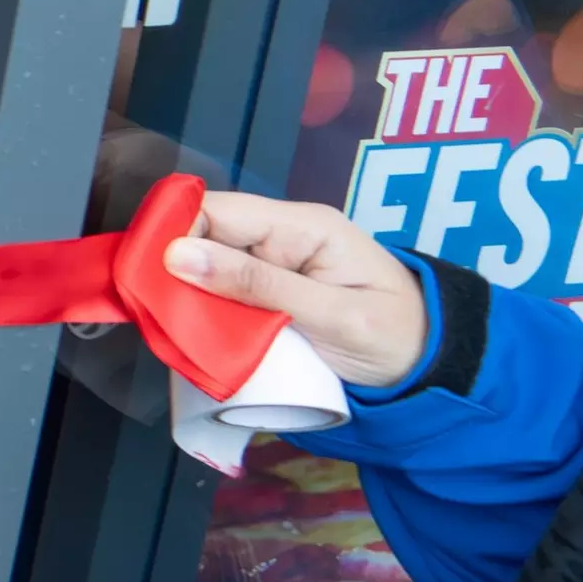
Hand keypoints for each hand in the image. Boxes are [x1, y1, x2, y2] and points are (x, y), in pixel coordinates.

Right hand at [164, 193, 430, 388]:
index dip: (175, 235)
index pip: (217, 210)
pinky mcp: (267, 292)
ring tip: (178, 330)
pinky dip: (205, 314)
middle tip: (160, 314)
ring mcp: (274, 264)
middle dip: (176, 272)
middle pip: (204, 236)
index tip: (150, 280)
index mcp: (302, 226)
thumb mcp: (332, 315)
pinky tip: (198, 335)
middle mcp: (281, 236)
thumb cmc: (396, 337)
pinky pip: (221, 293)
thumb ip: (257, 284)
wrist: (432, 371)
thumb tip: (178, 256)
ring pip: (206, 267)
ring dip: (189, 298)